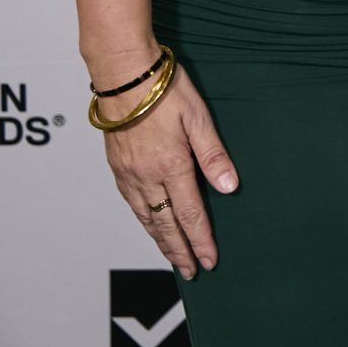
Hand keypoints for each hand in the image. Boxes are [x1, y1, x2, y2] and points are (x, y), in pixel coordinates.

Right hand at [99, 56, 235, 278]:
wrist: (123, 75)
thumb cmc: (164, 90)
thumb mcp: (199, 118)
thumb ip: (214, 154)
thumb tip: (229, 186)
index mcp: (170, 166)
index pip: (189, 214)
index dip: (200, 240)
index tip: (209, 260)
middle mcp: (146, 176)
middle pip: (165, 225)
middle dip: (179, 250)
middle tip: (191, 271)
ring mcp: (128, 173)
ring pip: (146, 218)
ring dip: (160, 240)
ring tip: (173, 256)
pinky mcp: (118, 166)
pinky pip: (132, 203)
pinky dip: (144, 220)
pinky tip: (150, 224)